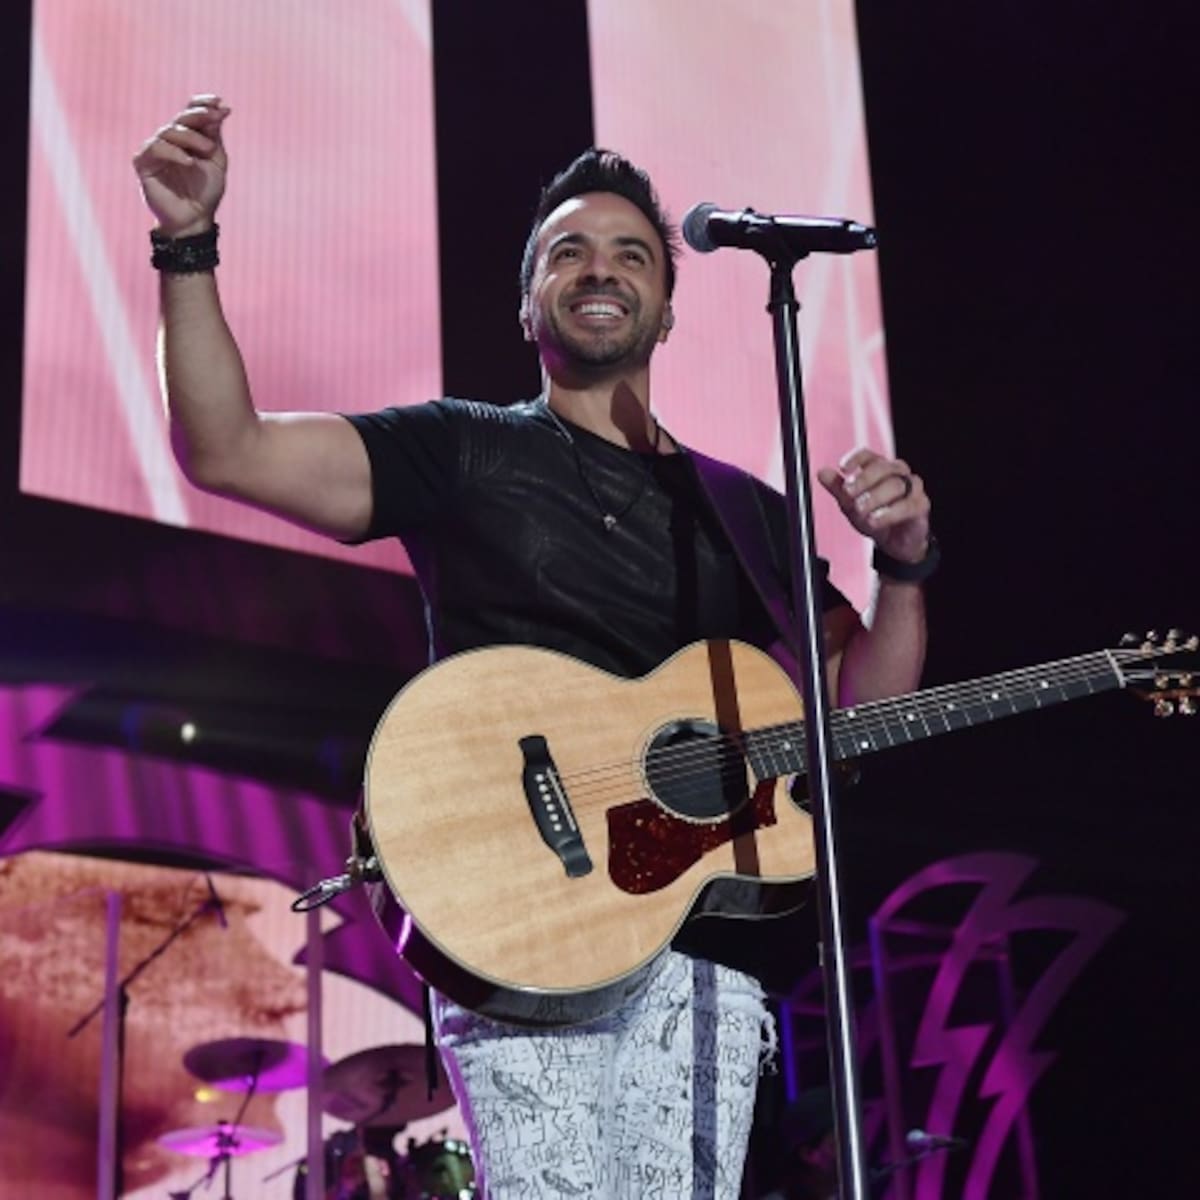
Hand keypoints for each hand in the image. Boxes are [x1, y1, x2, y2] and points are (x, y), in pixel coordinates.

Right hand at [133, 95, 230, 236]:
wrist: (194, 219)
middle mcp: (169, 141)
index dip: (202, 104)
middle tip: (215, 116)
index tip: (219, 102)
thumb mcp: (216, 161)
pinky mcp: (144, 164)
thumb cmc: (205, 192)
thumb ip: (214, 135)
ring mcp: (155, 151)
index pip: (190, 112)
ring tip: (208, 149)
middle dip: (198, 115)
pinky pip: (155, 149)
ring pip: (168, 132)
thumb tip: (220, 107)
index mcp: (187, 138)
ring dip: (191, 137)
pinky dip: (173, 153)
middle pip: (180, 119)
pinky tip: (189, 161)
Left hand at [818, 447, 930, 563]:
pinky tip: (875, 520)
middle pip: (883, 467)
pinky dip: (889, 513)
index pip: (869, 455)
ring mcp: (912, 488)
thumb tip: (822, 472)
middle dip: (863, 480)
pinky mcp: (921, 505)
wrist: (894, 542)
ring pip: (895, 485)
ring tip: (860, 510)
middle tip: (848, 493)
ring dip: (874, 498)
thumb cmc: (874, 516)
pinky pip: (907, 505)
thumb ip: (837, 488)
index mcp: (880, 467)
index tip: (843, 468)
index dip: (856, 459)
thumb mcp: (850, 504)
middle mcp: (898, 473)